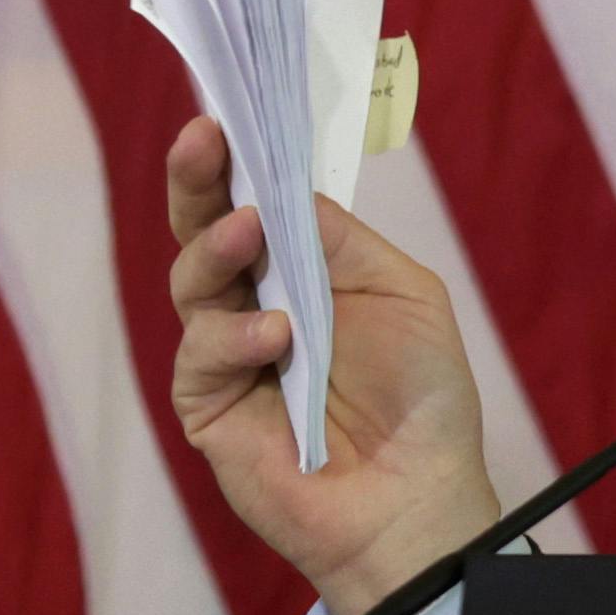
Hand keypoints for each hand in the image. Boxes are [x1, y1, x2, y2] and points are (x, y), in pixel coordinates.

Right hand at [165, 115, 504, 614]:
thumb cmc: (423, 400)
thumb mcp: (404, 296)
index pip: (256, 204)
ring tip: (250, 234)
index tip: (227, 115)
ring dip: (218, 251)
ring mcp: (226, 354)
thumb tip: (289, 191)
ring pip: (193, 285)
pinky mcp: (207, 406)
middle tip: (202, 140)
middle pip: (205, 231)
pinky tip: (275, 337)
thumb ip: (345, 242)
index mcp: (302, 272)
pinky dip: (235, 338)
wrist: (417, 499)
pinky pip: (200, 356)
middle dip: (198, 182)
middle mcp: (254, 304)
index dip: (238, 162)